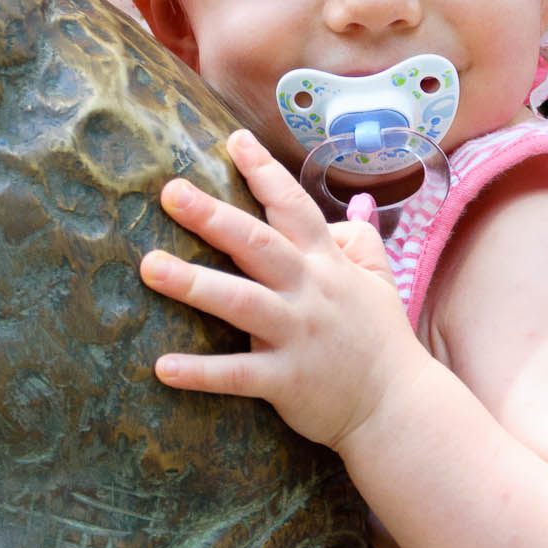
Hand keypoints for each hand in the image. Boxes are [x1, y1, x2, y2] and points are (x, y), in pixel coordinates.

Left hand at [138, 129, 417, 448]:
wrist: (399, 407)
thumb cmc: (379, 338)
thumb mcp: (379, 278)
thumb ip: (358, 239)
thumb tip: (341, 211)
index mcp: (326, 263)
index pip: (294, 207)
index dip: (265, 172)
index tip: (234, 140)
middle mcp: (309, 290)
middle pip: (257, 244)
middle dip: (213, 216)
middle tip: (170, 191)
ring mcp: (297, 335)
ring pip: (241, 302)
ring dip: (193, 284)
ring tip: (148, 267)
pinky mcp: (286, 380)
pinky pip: (237, 375)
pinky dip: (200, 372)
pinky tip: (162, 367)